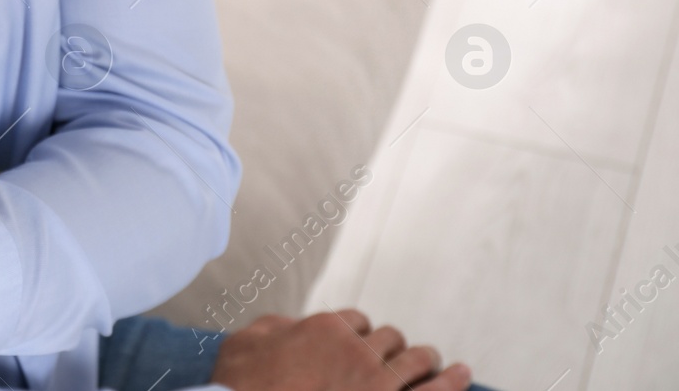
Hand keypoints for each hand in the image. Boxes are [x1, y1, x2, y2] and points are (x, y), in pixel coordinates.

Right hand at [210, 310, 471, 389]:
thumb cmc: (242, 382)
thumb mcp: (248, 340)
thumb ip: (276, 329)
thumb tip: (289, 327)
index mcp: (324, 329)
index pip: (356, 321)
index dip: (360, 333)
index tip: (361, 343)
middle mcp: (356, 351)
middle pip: (390, 339)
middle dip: (398, 347)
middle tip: (407, 355)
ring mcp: (376, 383)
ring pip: (416, 360)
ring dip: (429, 361)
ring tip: (442, 365)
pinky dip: (451, 382)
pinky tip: (462, 374)